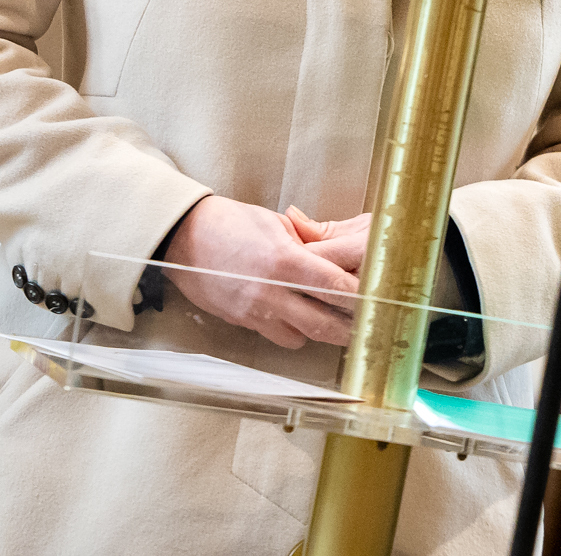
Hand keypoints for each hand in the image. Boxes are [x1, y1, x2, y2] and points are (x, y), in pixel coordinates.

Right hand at [164, 197, 359, 349]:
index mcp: (285, 261)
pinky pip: (278, 336)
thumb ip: (304, 245)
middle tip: (366, 326)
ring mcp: (256, 311)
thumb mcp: (274, 224)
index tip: (376, 299)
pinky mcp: (243, 321)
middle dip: (349, 328)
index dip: (359, 296)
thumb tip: (327, 258)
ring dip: (320, 332)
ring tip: (336, 323)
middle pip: (323, 323)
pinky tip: (298, 318)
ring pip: (302, 336)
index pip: (334, 286)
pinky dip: (293, 332)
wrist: (184, 238)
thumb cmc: (229, 223)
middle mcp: (272, 291)